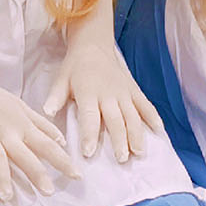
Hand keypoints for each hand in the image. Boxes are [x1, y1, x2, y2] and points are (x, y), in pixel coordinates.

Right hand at [0, 74, 79, 201]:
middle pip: (25, 153)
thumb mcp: (17, 105)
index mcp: (20, 122)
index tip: (77, 175)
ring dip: (5, 178)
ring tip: (11, 198)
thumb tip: (61, 140)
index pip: (46, 143)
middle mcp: (5, 130)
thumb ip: (39, 123)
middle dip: (38, 173)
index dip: (62, 159)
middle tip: (50, 192)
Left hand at [44, 38, 164, 161]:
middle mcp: (108, 94)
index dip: (89, 135)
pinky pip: (145, 104)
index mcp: (88, 92)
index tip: (88, 152)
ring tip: (138, 152)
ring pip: (133, 115)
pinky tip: (159, 130)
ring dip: (136, 134)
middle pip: (115, 119)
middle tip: (121, 159)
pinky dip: (153, 116)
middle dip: (119, 140)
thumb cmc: (74, 68)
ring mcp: (124, 92)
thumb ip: (55, 97)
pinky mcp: (134, 90)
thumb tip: (46, 112)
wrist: (93, 46)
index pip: (89, 116)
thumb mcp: (61, 80)